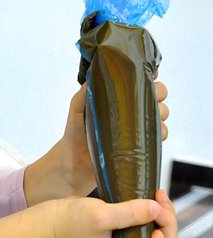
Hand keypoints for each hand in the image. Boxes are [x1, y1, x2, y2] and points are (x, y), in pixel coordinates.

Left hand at [43, 79, 169, 198]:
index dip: (148, 75)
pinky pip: (161, 136)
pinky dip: (161, 133)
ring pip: (163, 114)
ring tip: (145, 119)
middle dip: (159, 94)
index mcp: (118, 97)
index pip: (140, 80)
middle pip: (158, 95)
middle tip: (150, 99)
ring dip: (161, 114)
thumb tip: (92, 78)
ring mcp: (138, 127)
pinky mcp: (142, 145)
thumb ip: (82, 95)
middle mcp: (132, 110)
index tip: (150, 75)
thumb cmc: (75, 134)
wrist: (75, 163)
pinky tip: (147, 135)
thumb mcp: (76, 110)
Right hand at [52, 190, 177, 237]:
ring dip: (164, 216)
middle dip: (167, 226)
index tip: (155, 233)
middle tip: (159, 205)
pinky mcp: (128, 231)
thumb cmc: (71, 224)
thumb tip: (156, 208)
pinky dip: (156, 211)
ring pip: (161, 235)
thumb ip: (127, 214)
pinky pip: (151, 224)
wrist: (54, 220)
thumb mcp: (99, 217)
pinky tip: (153, 197)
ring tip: (158, 197)